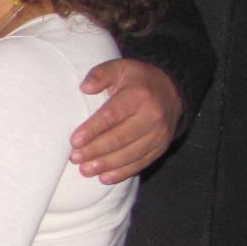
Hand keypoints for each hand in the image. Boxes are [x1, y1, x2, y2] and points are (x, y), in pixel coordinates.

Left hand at [70, 59, 182, 183]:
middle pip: (120, 138)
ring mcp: (159, 133)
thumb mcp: (120, 67)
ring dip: (106, 164)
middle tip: (75, 158)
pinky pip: (141, 162)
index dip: (92, 129)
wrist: (172, 89)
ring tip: (85, 170)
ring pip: (130, 153)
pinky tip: (105, 178)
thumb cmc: (137, 80)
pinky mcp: (161, 146)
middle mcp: (152, 115)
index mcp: (139, 95)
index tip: (74, 141)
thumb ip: (100, 74)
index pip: (112, 115)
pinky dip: (123, 172)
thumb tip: (85, 87)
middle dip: (95, 150)